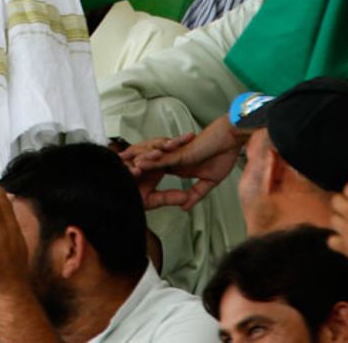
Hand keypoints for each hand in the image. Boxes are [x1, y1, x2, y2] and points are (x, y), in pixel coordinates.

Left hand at [123, 117, 243, 210]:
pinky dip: (151, 160)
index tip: (129, 184)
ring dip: (136, 165)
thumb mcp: (208, 182)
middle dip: (131, 169)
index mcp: (178, 166)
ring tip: (119, 168)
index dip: (142, 178)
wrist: (232, 140)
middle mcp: (173, 159)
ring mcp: (176, 155)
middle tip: (115, 175)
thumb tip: (186, 207)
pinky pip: (163, 157)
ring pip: (151, 160)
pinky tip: (138, 164)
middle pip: (148, 164)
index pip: (155, 172)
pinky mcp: (181, 152)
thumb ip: (196, 194)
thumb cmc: (222, 156)